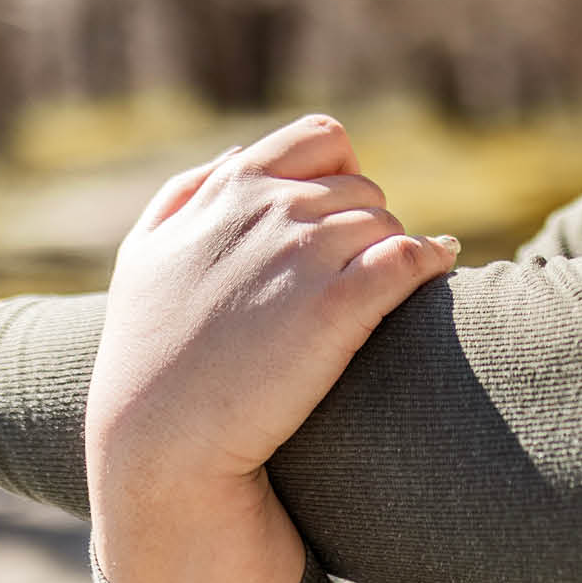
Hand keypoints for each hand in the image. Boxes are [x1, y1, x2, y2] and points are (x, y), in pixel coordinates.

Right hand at [86, 115, 458, 489]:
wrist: (158, 443)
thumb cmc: (146, 359)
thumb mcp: (144, 258)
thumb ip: (185, 195)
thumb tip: (239, 157)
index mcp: (231, 189)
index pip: (321, 139)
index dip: (344, 172)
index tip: (341, 216)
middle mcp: (270, 209)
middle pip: (361, 189)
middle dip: (366, 224)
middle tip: (357, 274)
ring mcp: (304, 255)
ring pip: (387, 224)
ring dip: (395, 249)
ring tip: (383, 291)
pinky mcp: (337, 307)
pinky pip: (409, 258)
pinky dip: (429, 260)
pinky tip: (437, 271)